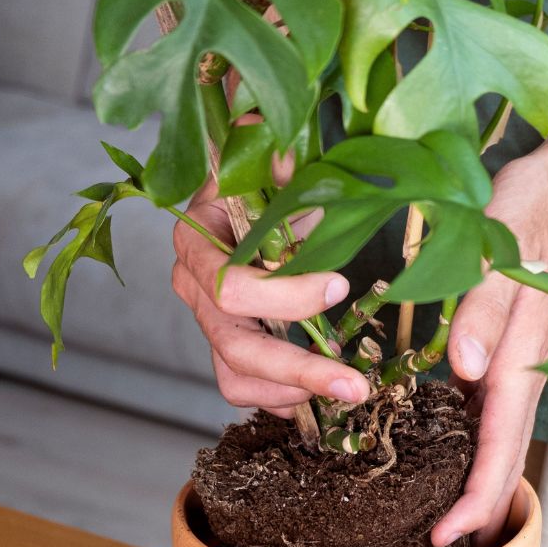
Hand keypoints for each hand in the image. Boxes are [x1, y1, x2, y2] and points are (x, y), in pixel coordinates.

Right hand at [172, 179, 370, 417]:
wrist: (251, 201)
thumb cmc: (262, 183)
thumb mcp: (271, 165)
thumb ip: (277, 159)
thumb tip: (286, 148)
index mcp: (196, 243)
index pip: (231, 286)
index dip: (286, 295)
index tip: (339, 284)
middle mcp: (193, 289)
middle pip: (236, 346)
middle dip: (300, 369)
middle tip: (354, 385)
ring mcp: (208, 323)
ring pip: (235, 377)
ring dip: (292, 392)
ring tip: (345, 390)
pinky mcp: (227, 347)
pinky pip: (245, 387)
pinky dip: (283, 398)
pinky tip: (322, 396)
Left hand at [430, 130, 547, 546]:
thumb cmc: (534, 204)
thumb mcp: (500, 246)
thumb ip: (483, 309)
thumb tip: (465, 372)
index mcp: (524, 354)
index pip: (500, 443)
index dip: (476, 495)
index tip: (448, 535)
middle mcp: (530, 365)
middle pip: (506, 451)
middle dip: (481, 504)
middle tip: (445, 544)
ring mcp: (527, 355)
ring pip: (505, 432)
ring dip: (483, 477)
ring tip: (455, 516)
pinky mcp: (519, 340)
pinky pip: (499, 404)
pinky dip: (482, 438)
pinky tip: (458, 446)